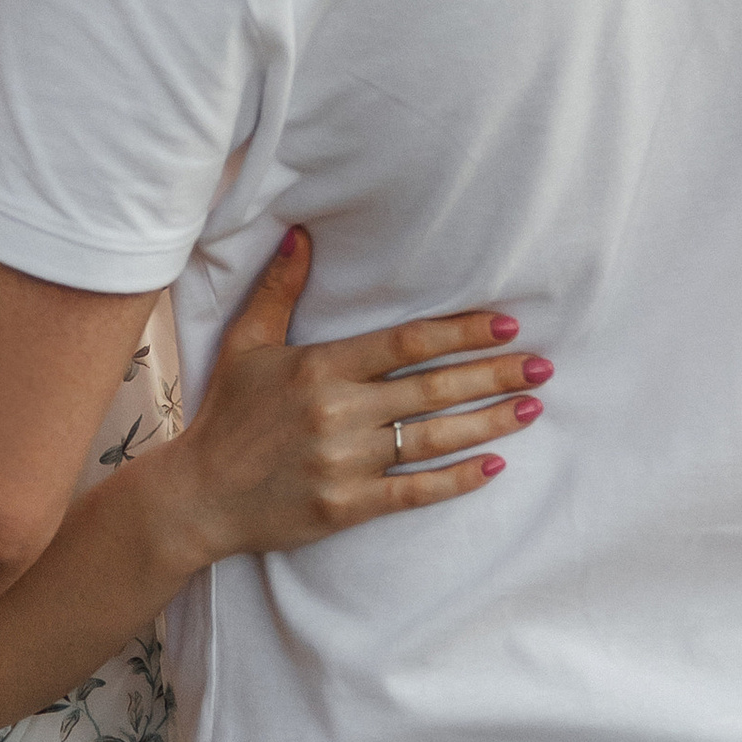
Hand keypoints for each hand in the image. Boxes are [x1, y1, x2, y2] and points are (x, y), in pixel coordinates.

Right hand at [161, 229, 545, 567]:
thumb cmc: (227, 414)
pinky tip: (493, 466)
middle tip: (542, 365)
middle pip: (431, 387)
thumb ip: (280, 289)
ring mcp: (345, 462)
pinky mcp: (348, 506)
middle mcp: (338, 412)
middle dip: (492, 374)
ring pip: (433, 437)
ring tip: (530, 407)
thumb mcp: (248, 343)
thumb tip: (301, 234)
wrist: (200, 496)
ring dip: (488, 422)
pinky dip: (457, 479)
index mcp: (319, 367)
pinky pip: (414, 491)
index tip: (505, 324)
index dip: (460, 331)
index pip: (405, 343)